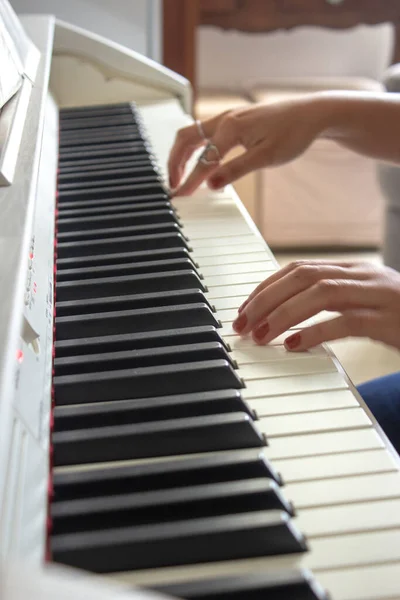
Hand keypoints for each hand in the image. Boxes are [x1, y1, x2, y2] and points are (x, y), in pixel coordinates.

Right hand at [168, 95, 323, 195]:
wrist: (312, 113)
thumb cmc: (293, 132)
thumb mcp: (266, 158)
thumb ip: (236, 170)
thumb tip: (211, 184)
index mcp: (230, 128)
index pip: (203, 160)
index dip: (190, 181)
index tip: (179, 197)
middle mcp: (225, 119)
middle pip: (186, 140)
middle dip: (175, 163)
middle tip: (173, 185)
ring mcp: (229, 117)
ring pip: (193, 134)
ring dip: (182, 154)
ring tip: (180, 175)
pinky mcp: (235, 120)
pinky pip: (205, 133)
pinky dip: (194, 147)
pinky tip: (199, 160)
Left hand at [231, 260, 399, 351]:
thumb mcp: (363, 303)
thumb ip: (330, 302)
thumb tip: (284, 312)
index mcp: (354, 269)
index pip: (299, 268)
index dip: (266, 286)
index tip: (244, 308)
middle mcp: (363, 275)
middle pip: (304, 276)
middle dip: (266, 299)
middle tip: (242, 324)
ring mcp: (378, 295)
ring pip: (321, 293)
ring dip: (282, 314)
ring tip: (259, 335)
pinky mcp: (390, 320)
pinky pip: (346, 322)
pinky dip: (315, 332)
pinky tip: (293, 346)